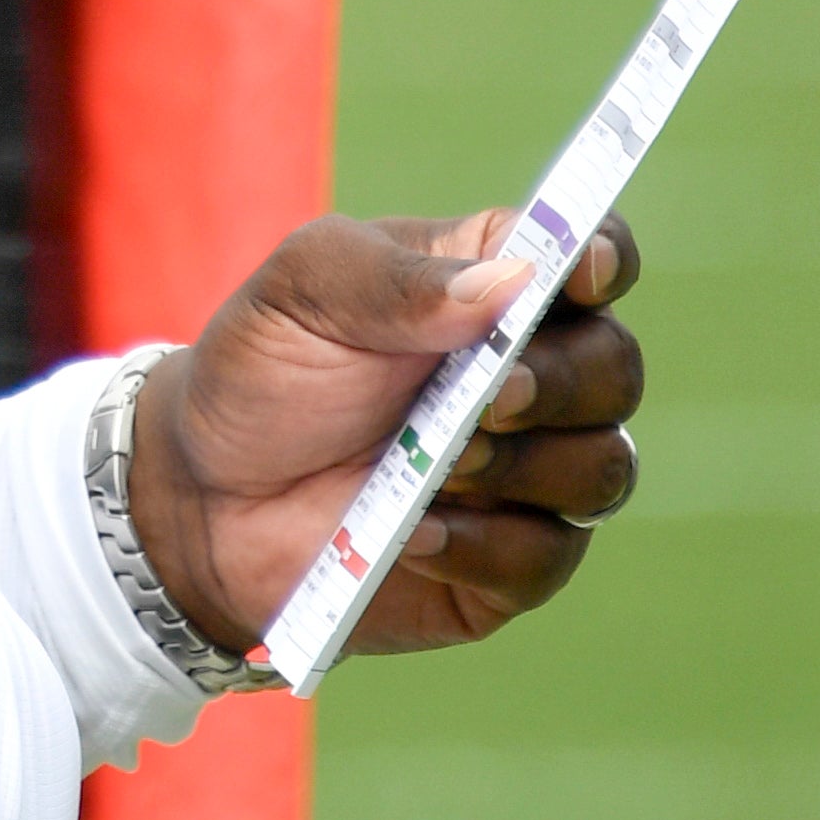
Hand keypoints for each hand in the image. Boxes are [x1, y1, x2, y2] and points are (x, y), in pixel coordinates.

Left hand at [125, 212, 645, 665]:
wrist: (204, 497)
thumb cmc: (265, 371)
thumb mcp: (303, 291)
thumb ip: (395, 280)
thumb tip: (508, 284)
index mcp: (496, 285)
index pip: (593, 255)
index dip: (604, 257)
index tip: (579, 272)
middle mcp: (534, 377)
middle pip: (615, 369)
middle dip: (561, 382)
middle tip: (487, 395)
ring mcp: (530, 475)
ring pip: (602, 469)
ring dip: (529, 466)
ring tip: (440, 465)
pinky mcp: (507, 564)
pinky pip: (545, 559)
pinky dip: (487, 545)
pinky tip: (417, 533)